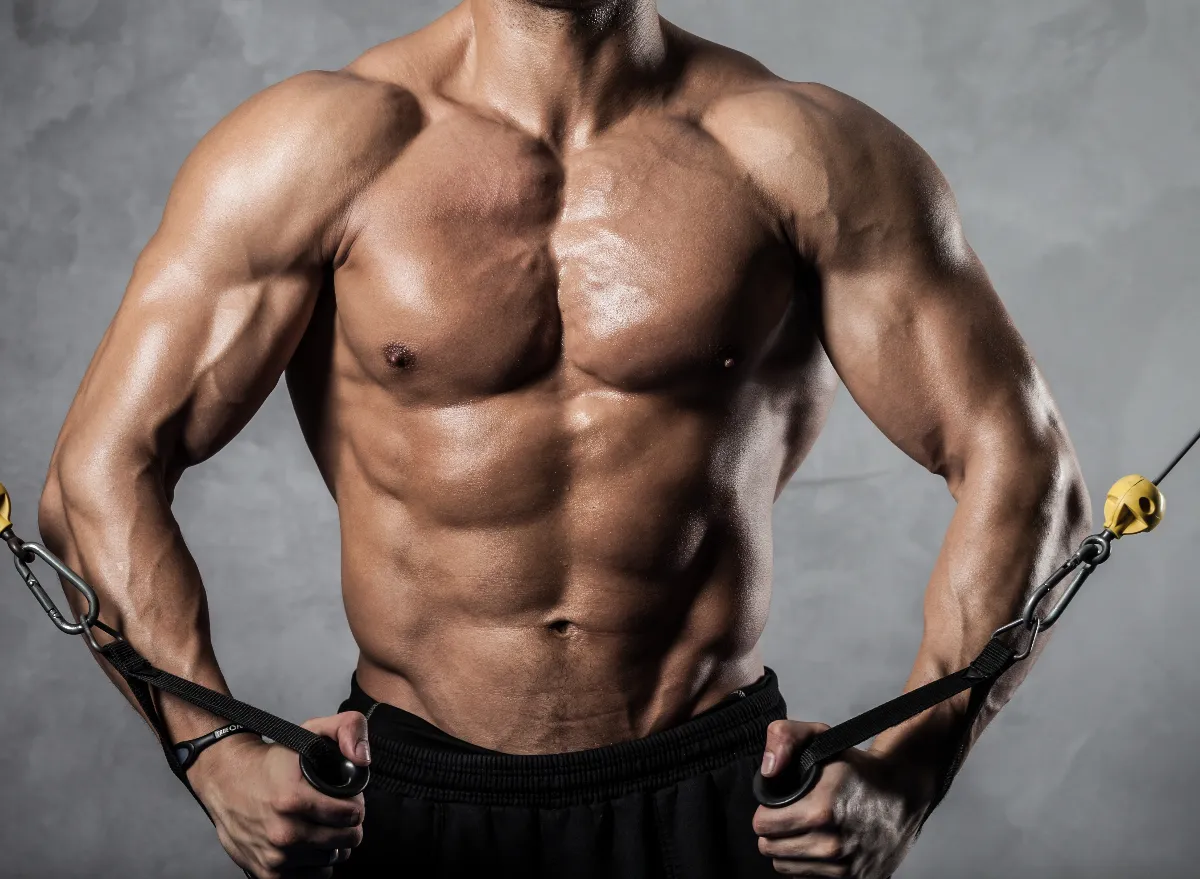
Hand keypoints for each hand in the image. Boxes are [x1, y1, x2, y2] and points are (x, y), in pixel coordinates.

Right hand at [190, 711, 369, 878]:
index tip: (349, 798)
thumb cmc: (271, 761)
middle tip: (338, 812)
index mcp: (294, 799)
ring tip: (322, 825)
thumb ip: (348, 728)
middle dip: (349, 824)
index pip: (352, 815)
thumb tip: (363, 759)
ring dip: (333, 844)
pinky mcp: (268, 874)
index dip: (356, 804)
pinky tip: (310, 843)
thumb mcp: (311, 730)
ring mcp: (276, 856)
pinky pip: (314, 877)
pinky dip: (317, 862)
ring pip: (332, 859)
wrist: (225, 781)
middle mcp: (284, 832)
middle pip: (346, 840)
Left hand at [752, 720, 932, 877]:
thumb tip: (767, 770)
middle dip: (774, 831)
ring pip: (786, 868)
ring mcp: (845, 867)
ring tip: (802, 829)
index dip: (765, 812)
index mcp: (822, 809)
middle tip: (788, 816)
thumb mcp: (820, 735)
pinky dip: (807, 864)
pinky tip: (817, 844)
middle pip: (771, 849)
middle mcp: (833, 844)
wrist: (903, 791)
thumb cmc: (859, 768)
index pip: (764, 826)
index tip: (775, 805)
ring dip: (788, 849)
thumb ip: (784, 738)